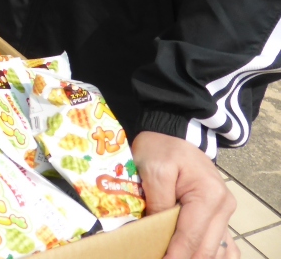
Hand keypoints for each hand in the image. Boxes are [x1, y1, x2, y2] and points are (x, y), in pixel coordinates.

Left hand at [132, 131, 237, 258]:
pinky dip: (208, 255)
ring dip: (196, 257)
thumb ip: (158, 202)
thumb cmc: (161, 148)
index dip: (175, 256)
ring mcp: (224, 213)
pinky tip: (190, 255)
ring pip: (218, 251)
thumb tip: (154, 231)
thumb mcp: (154, 169)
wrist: (172, 133)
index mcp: (209, 195)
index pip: (191, 236)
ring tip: (171, 256)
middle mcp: (223, 207)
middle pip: (206, 249)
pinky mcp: (218, 215)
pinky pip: (222, 244)